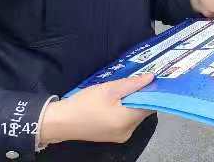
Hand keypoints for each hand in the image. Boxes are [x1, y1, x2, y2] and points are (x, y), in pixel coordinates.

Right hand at [39, 74, 154, 146]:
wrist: (62, 122)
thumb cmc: (85, 103)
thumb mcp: (109, 89)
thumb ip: (132, 84)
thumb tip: (151, 78)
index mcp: (128, 120)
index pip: (150, 105)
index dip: (150, 92)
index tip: (148, 80)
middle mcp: (128, 132)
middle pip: (143, 111)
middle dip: (139, 97)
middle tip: (131, 83)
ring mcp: (121, 136)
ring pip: (135, 116)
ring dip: (131, 104)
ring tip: (120, 92)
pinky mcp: (113, 137)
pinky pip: (126, 121)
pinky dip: (124, 111)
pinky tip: (114, 103)